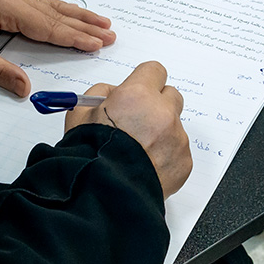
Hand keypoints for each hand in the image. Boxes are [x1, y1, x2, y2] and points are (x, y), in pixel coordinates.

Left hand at [0, 0, 114, 95]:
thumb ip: (0, 72)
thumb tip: (26, 90)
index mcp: (5, 6)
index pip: (48, 26)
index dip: (74, 36)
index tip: (96, 44)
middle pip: (55, 14)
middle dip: (84, 25)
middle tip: (111, 34)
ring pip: (51, 8)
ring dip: (78, 16)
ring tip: (103, 23)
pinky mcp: (5, 0)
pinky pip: (41, 7)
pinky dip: (60, 13)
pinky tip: (73, 15)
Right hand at [65, 61, 190, 197]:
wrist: (103, 193)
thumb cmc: (89, 156)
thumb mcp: (79, 114)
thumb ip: (101, 95)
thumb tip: (114, 94)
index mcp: (137, 96)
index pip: (154, 70)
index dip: (145, 81)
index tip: (139, 91)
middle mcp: (162, 113)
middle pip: (171, 96)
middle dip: (157, 105)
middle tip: (139, 122)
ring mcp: (176, 139)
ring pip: (174, 127)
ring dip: (161, 134)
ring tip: (137, 153)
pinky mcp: (184, 162)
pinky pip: (178, 152)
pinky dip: (166, 157)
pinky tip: (145, 167)